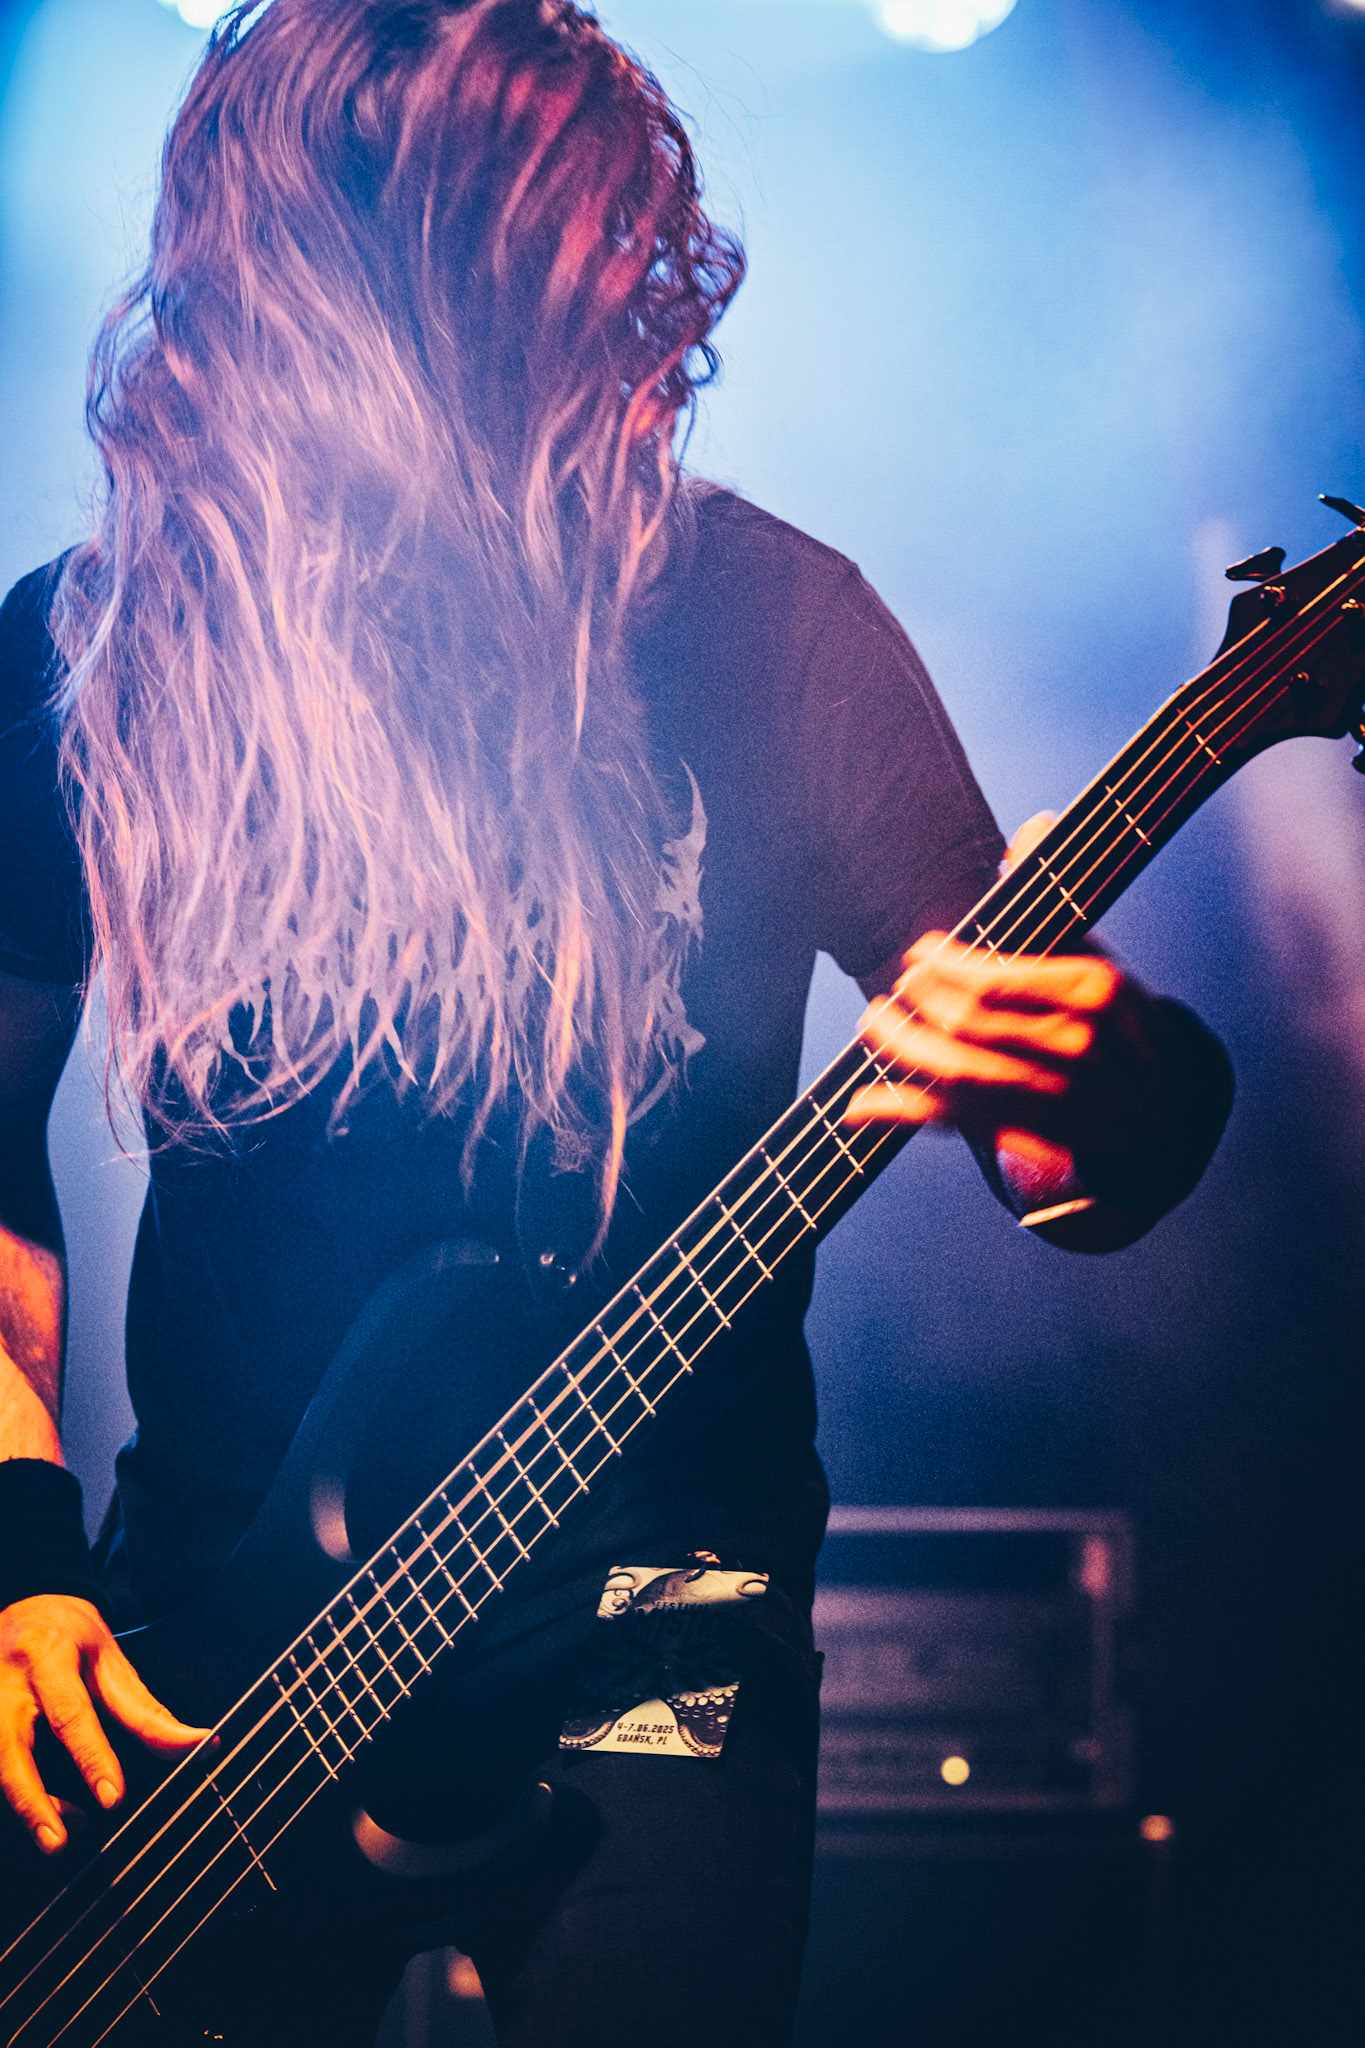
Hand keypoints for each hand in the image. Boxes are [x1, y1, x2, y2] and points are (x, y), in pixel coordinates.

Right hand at [0, 1594, 208, 1854]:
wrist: (23, 1606)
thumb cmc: (71, 1639)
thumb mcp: (112, 1662)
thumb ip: (147, 1712)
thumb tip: (201, 1745)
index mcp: (48, 1655)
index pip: (70, 1712)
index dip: (92, 1757)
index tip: (113, 1797)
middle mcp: (4, 1681)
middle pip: (8, 1747)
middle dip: (31, 1801)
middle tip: (60, 1841)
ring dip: (24, 1807)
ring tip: (59, 1835)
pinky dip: (9, 1798)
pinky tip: (39, 1812)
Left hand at [846, 814, 1174, 1185]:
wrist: (1157, 1104)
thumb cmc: (1113, 1018)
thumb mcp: (1095, 951)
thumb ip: (1052, 891)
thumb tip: (1034, 825)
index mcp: (1092, 991)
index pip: (997, 978)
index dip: (945, 967)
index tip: (921, 953)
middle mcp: (1075, 1047)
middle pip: (969, 1024)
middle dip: (918, 1001)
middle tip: (897, 985)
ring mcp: (1052, 1097)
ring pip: (955, 1073)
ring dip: (900, 1047)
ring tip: (873, 1022)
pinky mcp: (1027, 1134)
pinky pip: (953, 1122)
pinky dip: (900, 1113)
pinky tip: (858, 1105)